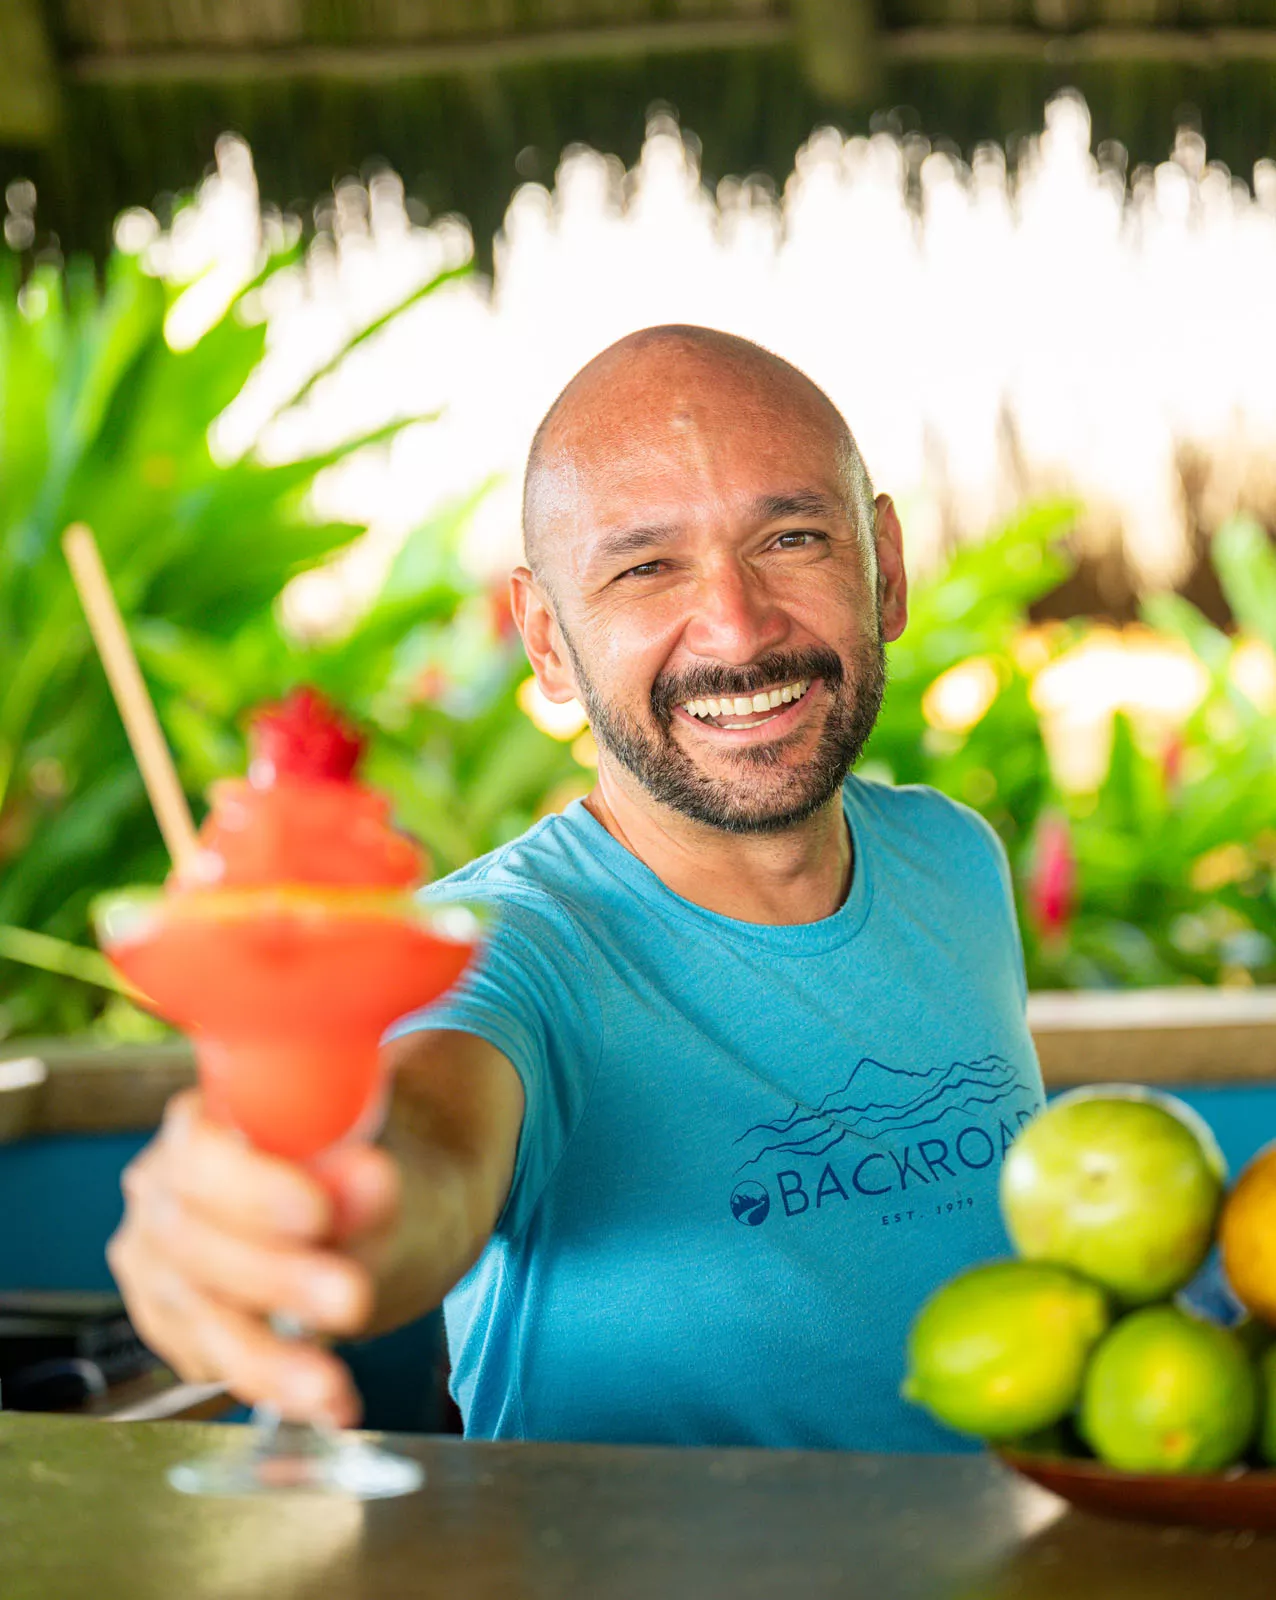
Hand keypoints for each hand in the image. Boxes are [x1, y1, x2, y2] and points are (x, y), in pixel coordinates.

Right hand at [107, 1089, 401, 1425]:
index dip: (252, 1187)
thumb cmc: (363, 1171)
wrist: (368, 1217)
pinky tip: (328, 1400)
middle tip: (351, 1298)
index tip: (316, 1213)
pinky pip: (212, 1362)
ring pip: (197, 1316)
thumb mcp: (383, 1166)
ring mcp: (159, 1262)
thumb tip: (371, 1180)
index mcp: (203, 1122)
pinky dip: (274, 1385)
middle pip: (191, 1240)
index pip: (201, 1152)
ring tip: (334, 1385)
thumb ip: (371, 1180)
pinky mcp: (174, 1324)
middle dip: (274, 1278)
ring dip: (269, 1358)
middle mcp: (161, 1191)